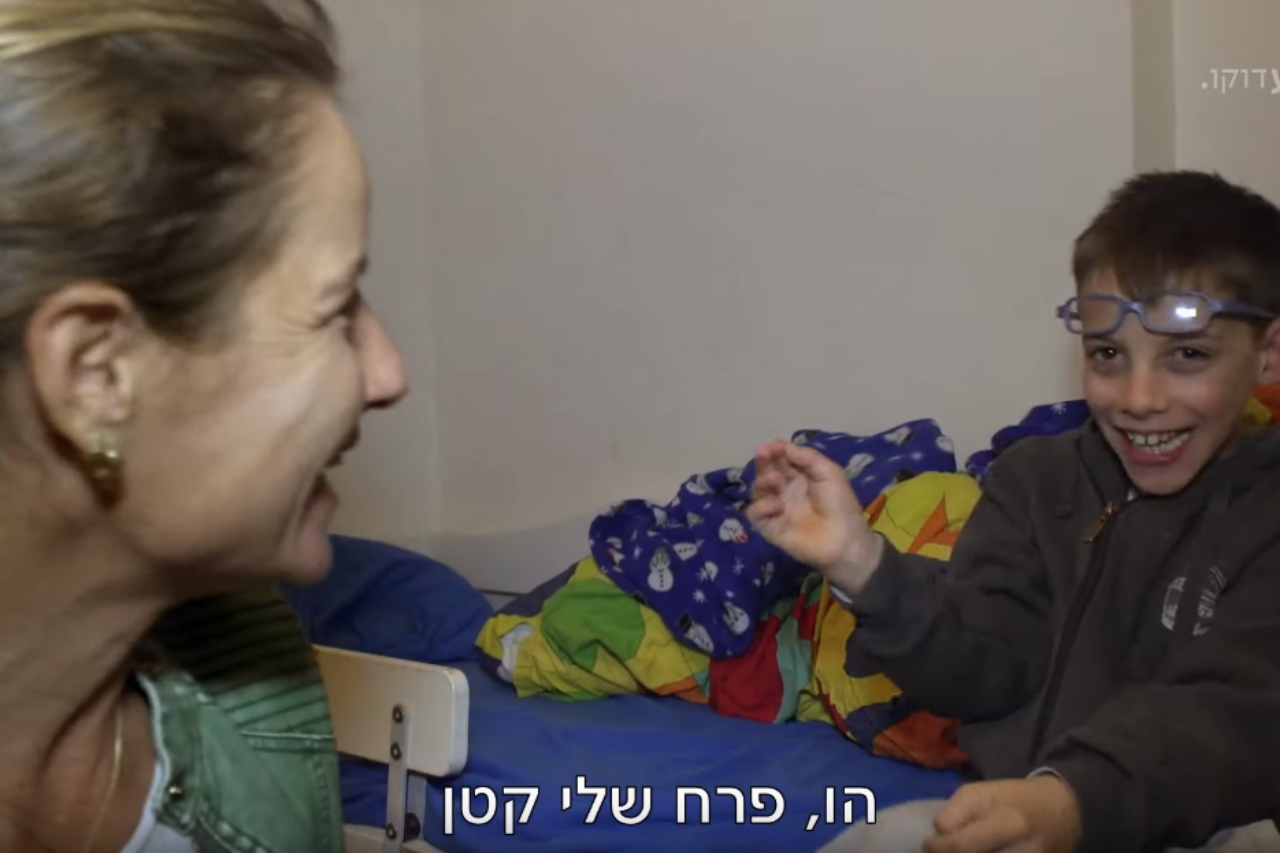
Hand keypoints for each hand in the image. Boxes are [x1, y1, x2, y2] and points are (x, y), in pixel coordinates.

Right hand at [745, 440, 880, 589]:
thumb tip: (784, 445)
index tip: (773, 446)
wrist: (845, 540)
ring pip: (758, 490)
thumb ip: (808, 458)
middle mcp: (785, 490)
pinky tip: (775, 505)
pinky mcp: (771, 527)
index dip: (775, 450)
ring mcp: (777, 509)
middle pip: (766, 471)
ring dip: (763, 481)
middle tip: (763, 453)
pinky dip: (760, 507)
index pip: (781, 459)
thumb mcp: (830, 473)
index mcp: (800, 476)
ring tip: (776, 481)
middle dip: (763, 461)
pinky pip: (755, 515)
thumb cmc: (841, 505)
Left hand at [923, 777, 1081, 852]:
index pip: (963, 846)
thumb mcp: (979, 792)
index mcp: (1011, 824)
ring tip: (960, 850)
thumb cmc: (1013, 799)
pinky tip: (979, 852)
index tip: (929, 844)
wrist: (1061, 813)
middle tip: (941, 851)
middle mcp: (1026, 852)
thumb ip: (955, 813)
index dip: (938, 848)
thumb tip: (939, 836)